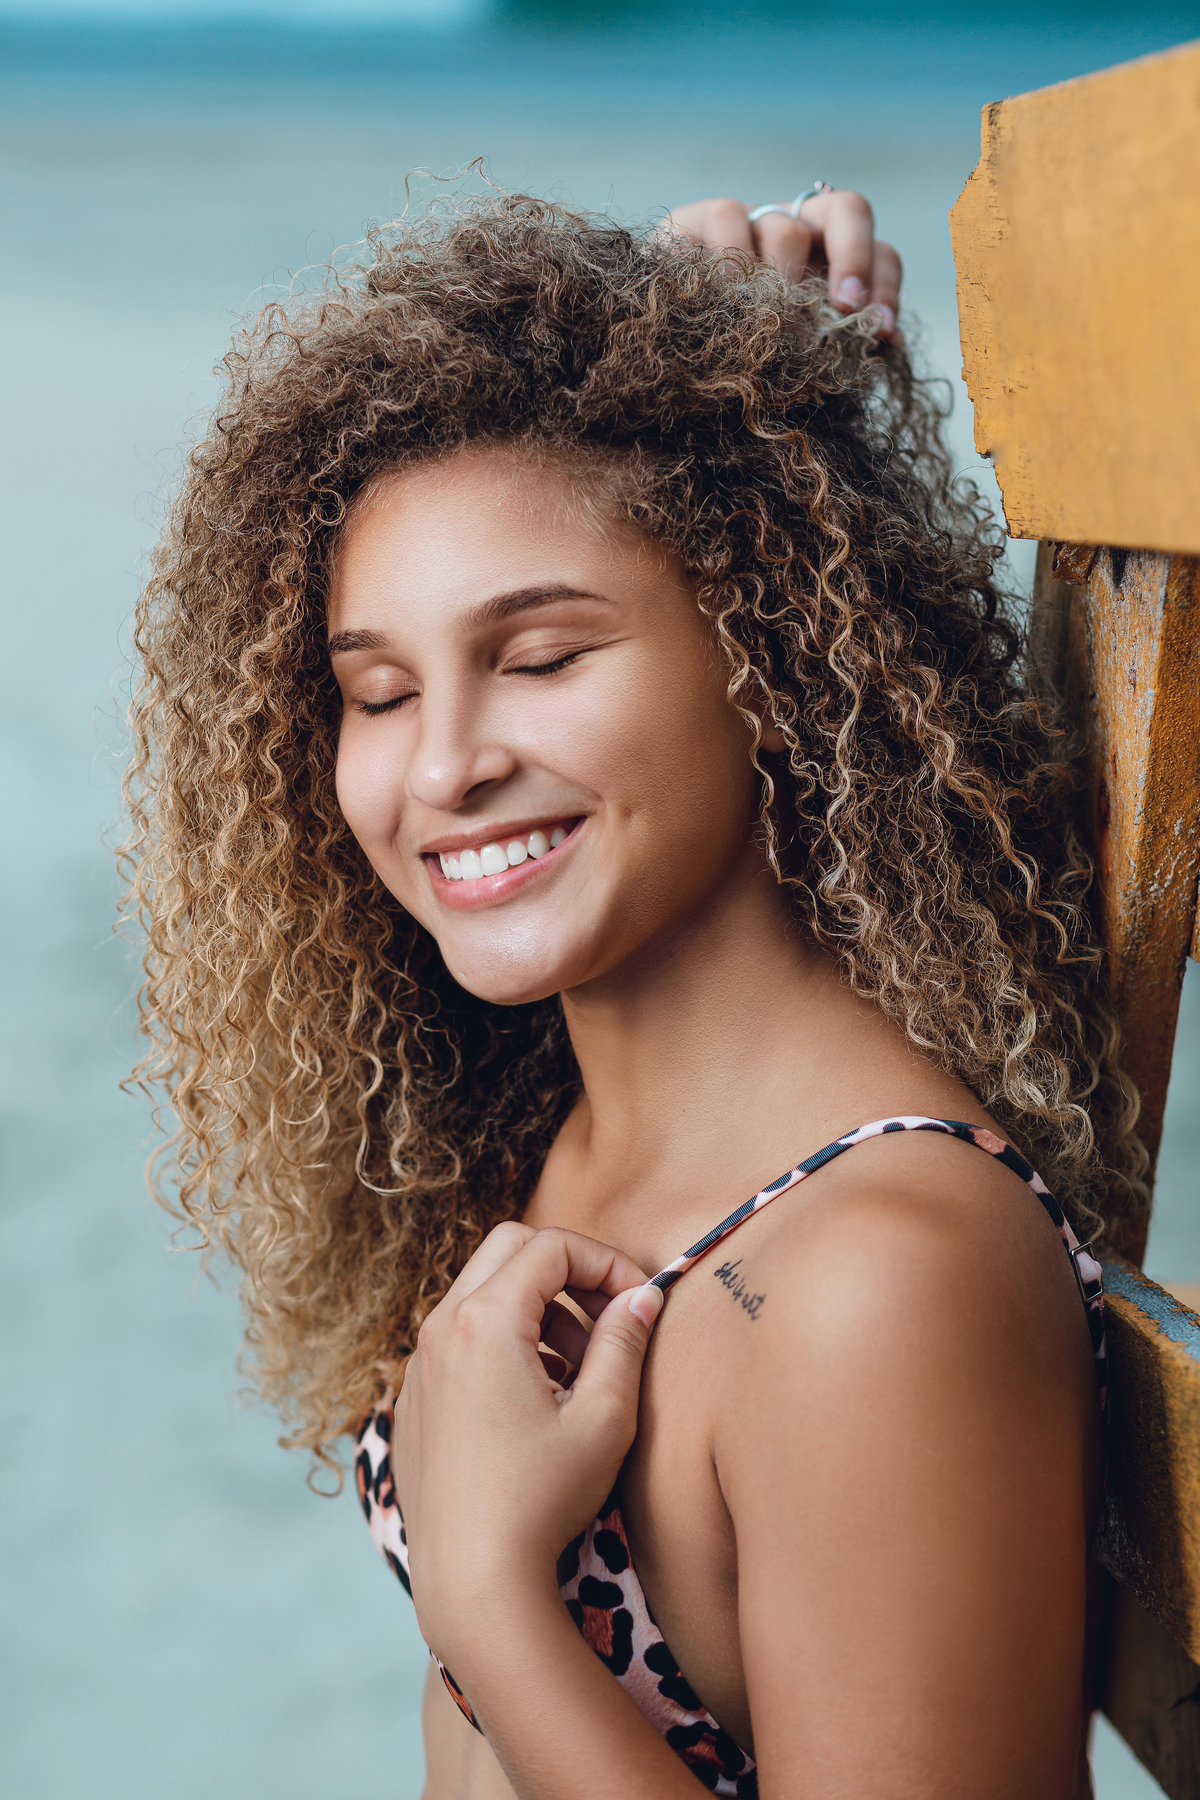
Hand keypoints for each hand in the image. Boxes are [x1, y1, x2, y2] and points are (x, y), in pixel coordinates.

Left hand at [393, 1221, 662, 1668]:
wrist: (471, 1581)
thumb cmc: (541, 1500)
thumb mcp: (603, 1417)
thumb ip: (624, 1342)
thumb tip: (642, 1296)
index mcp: (484, 1321)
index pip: (551, 1246)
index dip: (605, 1261)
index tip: (639, 1299)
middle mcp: (440, 1329)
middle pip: (508, 1249)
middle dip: (566, 1269)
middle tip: (608, 1315)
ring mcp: (419, 1364)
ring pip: (481, 1292)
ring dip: (536, 1307)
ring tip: (580, 1366)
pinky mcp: (414, 1398)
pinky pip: (458, 1337)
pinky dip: (503, 1340)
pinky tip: (537, 1398)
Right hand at [664, 188, 902, 340]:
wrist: (654, 346)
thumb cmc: (734, 358)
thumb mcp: (791, 356)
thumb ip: (838, 346)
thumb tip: (886, 342)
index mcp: (826, 262)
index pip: (878, 253)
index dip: (885, 285)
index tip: (880, 330)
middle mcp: (794, 230)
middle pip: (847, 210)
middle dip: (854, 258)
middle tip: (844, 307)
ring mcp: (747, 220)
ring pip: (783, 226)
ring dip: (784, 277)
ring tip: (768, 321)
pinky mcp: (696, 220)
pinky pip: (728, 218)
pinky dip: (732, 259)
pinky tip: (724, 298)